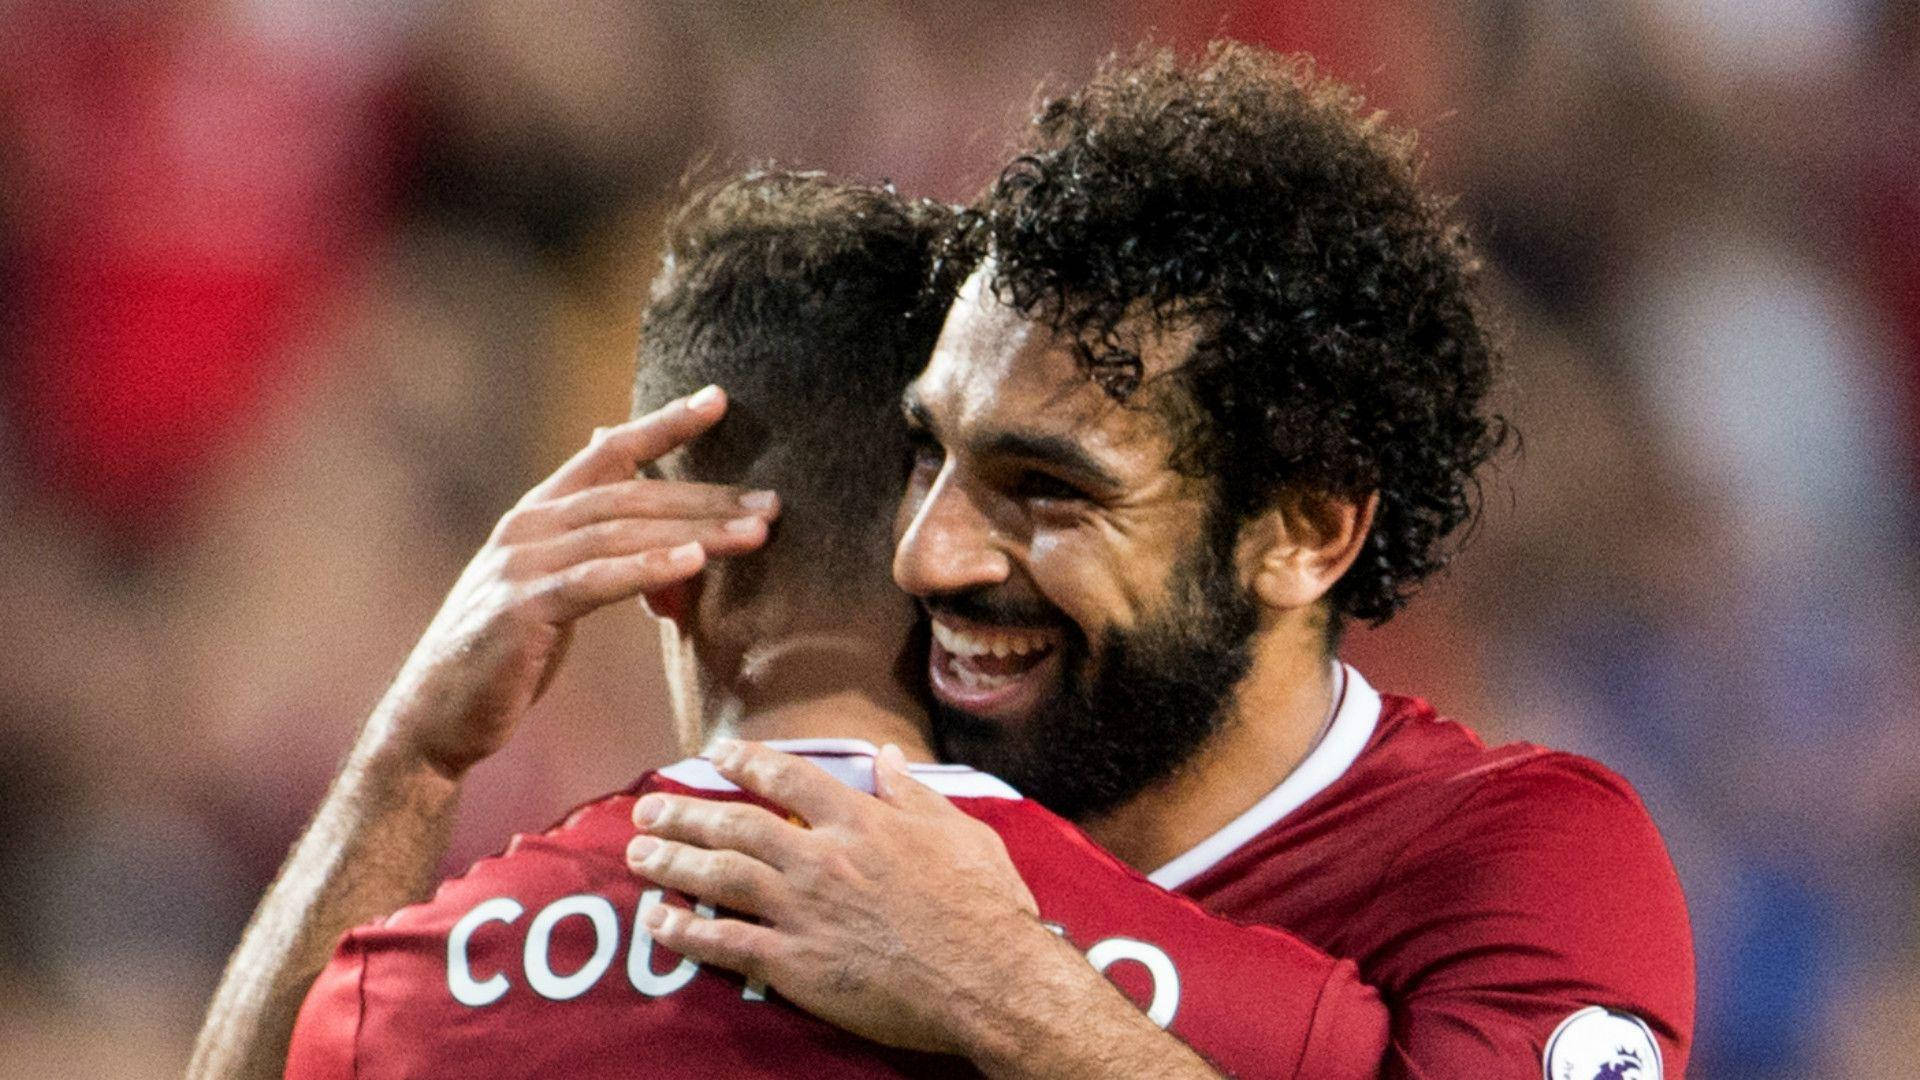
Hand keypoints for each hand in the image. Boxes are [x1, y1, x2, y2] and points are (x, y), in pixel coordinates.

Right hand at [375, 387, 778, 777]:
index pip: (608, 453)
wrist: (436, 719)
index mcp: (538, 514)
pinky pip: (595, 581)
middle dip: (706, 496)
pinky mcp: (521, 609)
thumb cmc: (507, 658)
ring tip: (755, 533)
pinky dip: (647, 568)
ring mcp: (520, 565)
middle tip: (772, 502)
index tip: (717, 399)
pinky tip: (693, 562)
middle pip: (632, 495)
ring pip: (622, 533)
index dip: (662, 423)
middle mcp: (527, 527)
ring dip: (695, 531)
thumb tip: (668, 537)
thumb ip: (602, 556)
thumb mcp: (558, 593)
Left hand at [626, 741, 1084, 1055]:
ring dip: (672, 861)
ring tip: (637, 853)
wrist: (986, 977)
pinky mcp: (795, 963)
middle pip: (737, 824)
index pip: (789, 779)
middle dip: (686, 812)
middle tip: (647, 808)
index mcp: (860, 822)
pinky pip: (727, 942)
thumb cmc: (982, 904)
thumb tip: (886, 756)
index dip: (748, 761)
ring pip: (720, 875)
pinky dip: (687, 930)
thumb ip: (913, 794)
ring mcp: (803, 910)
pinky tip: (658, 921)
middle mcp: (820, 857)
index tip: (717, 753)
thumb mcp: (959, 832)